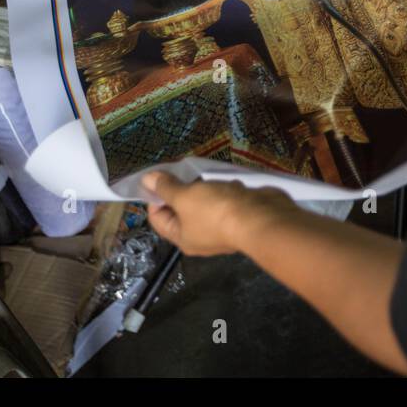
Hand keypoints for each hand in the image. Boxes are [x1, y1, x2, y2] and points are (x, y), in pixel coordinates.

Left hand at [143, 172, 298, 255]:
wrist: (261, 218)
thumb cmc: (216, 210)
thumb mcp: (185, 196)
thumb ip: (166, 187)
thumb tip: (146, 180)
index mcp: (182, 237)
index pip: (157, 217)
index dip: (154, 196)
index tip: (160, 176)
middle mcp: (199, 236)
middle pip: (181, 210)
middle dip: (181, 189)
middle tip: (181, 169)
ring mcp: (221, 227)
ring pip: (204, 204)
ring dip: (204, 188)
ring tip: (204, 173)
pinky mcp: (238, 216)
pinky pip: (225, 201)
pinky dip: (225, 190)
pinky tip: (230, 182)